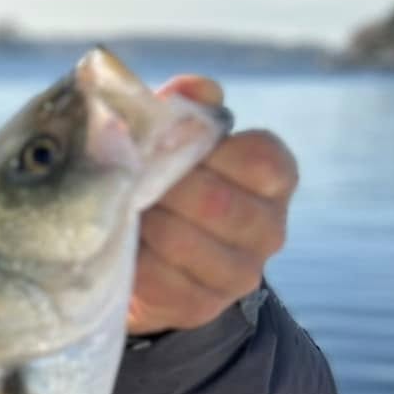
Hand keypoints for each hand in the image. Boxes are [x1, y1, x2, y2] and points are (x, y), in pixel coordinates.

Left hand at [127, 75, 298, 336]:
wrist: (152, 256)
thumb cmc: (169, 178)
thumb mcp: (177, 136)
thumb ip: (186, 107)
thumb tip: (193, 88)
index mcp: (274, 175)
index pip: (258, 160)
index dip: (205, 152)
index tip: (164, 146)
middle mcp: (270, 228)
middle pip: (216, 203)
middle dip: (163, 188)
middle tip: (127, 179)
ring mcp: (240, 272)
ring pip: (184, 242)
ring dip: (143, 223)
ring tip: (120, 209)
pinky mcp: (202, 305)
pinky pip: (161, 280)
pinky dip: (132, 258)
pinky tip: (120, 243)